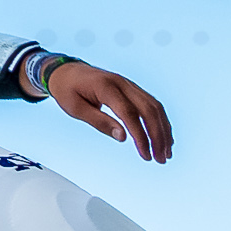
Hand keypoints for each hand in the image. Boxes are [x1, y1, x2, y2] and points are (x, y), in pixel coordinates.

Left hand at [46, 62, 172, 162]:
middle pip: (148, 110)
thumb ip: (99, 121)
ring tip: (165, 153)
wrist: (65, 70)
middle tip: (160, 159)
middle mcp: (122, 83)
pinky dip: (160, 121)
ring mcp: (129, 84)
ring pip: (154, 107)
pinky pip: (151, 104)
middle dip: (158, 136)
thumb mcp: (75, 108)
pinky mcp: (132, 88)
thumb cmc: (67, 90)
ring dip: (163, 131)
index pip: (129, 113)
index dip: (140, 136)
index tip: (146, 155)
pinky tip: (163, 138)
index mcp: (106, 87)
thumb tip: (122, 137)